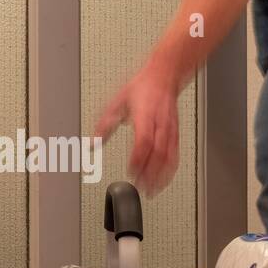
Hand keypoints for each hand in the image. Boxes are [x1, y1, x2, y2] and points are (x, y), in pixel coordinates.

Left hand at [94, 62, 180, 196]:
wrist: (164, 76)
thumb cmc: (142, 87)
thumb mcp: (118, 102)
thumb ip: (105, 124)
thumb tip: (92, 143)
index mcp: (144, 116)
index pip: (144, 141)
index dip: (138, 159)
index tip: (131, 172)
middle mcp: (159, 124)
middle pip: (157, 153)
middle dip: (149, 173)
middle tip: (140, 188)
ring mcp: (169, 129)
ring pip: (168, 156)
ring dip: (160, 176)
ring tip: (151, 190)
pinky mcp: (175, 133)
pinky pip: (175, 154)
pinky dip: (170, 170)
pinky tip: (164, 180)